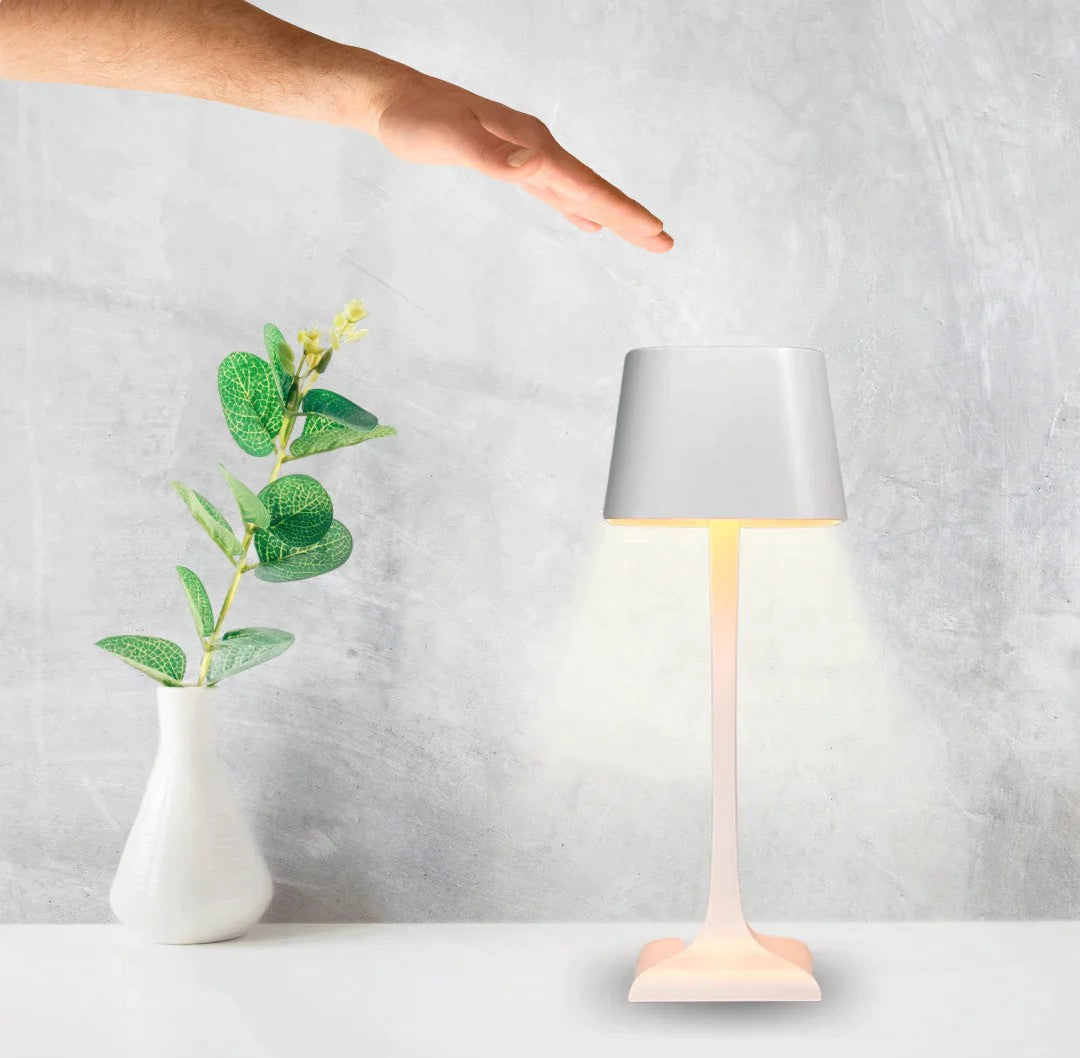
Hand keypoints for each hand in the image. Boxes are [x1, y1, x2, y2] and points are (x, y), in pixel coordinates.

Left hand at [373, 69, 673, 253]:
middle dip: (629, 217)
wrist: (392, 98)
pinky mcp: (510, 161)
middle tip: (664, 242)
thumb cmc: (415, 119)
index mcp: (531, 145)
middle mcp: (535, 148)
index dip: (620, 211)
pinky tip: (586, 220)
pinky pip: (555, 191)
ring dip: (610, 214)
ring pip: (578, 191)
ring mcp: (525, 155)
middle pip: (592, 189)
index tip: (653, 231)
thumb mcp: (452, 138)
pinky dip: (575, 207)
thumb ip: (494, 156)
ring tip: (640, 234)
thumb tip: (535, 168)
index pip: (585, 184)